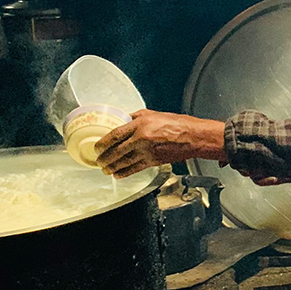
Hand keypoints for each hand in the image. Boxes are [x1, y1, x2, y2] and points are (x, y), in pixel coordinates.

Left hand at [95, 109, 226, 177]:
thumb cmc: (177, 123)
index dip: (103, 143)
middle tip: (98, 160)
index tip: (97, 147)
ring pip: (123, 162)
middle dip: (104, 158)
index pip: (115, 135)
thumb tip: (123, 120)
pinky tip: (118, 174)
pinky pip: (134, 169)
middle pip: (116, 151)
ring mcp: (147, 151)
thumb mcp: (153, 114)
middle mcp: (141, 138)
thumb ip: (136, 117)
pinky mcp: (153, 161)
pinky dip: (124, 173)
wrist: (193, 137)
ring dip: (112, 167)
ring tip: (105, 169)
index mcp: (140, 124)